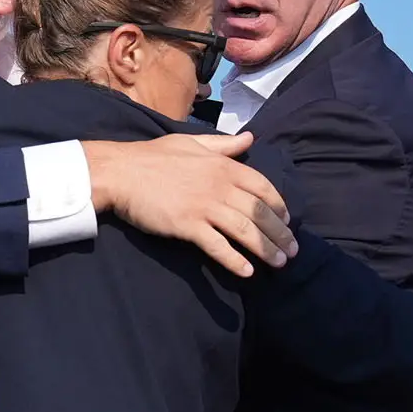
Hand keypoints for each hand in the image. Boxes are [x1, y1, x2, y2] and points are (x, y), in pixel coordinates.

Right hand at [82, 134, 295, 278]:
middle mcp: (220, 186)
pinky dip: (234, 260)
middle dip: (280, 234)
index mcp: (223, 166)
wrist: (121, 172)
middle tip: (291, 251)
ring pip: (245, 231)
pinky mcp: (188, 226)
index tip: (286, 221)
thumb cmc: (153, 157)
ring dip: (266, 249)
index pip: (263, 187)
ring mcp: (204, 207)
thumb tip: (249, 139)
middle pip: (260, 213)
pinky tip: (247, 272)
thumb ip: (224, 145)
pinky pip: (217, 246)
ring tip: (279, 264)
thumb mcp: (192, 143)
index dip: (279, 206)